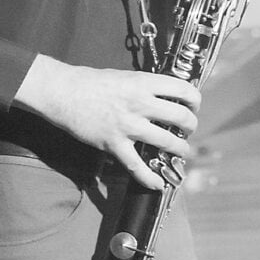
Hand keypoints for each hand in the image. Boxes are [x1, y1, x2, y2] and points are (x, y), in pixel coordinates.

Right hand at [14, 55, 200, 189]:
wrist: (64, 92)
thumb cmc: (92, 81)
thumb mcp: (124, 75)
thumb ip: (144, 86)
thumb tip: (165, 95)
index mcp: (143, 82)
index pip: (182, 89)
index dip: (194, 99)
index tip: (194, 105)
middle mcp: (140, 102)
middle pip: (180, 116)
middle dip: (191, 125)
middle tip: (189, 127)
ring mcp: (128, 125)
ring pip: (167, 142)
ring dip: (180, 149)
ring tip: (182, 151)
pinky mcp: (115, 144)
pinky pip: (138, 167)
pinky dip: (150, 179)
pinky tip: (158, 184)